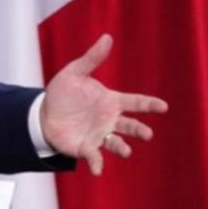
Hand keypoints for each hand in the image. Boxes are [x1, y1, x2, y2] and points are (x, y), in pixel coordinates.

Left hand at [41, 34, 167, 175]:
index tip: (163, 107)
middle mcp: (109, 120)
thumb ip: (92, 59)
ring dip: (122, 147)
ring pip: (116, 142)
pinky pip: (95, 157)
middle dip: (139, 130)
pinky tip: (98, 170)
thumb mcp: (74, 73)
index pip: (135, 102)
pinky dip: (98, 164)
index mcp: (111, 101)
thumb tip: (107, 37)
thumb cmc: (63, 93)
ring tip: (127, 151)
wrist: (44, 114)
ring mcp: (99, 135)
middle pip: (130, 125)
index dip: (149, 104)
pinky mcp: (86, 148)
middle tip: (147, 134)